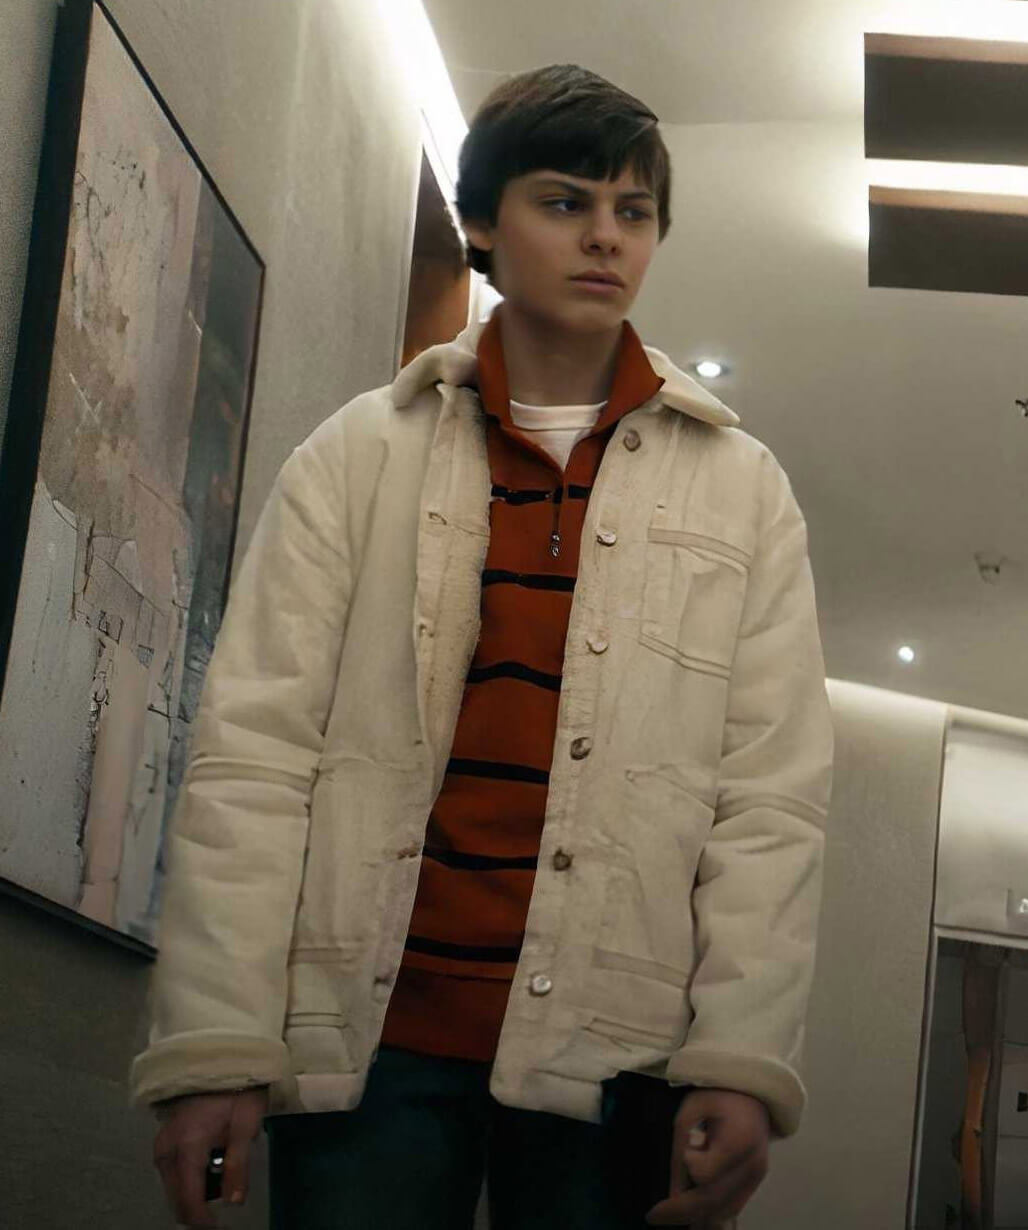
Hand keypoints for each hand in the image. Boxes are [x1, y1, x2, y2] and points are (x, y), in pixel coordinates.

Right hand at [152, 1086, 268, 1227]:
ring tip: (225, 1167)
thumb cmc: (237, 1088)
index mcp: (187, 1147)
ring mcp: (162, 1144)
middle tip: (229, 1192)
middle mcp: (167, 1150)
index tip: (219, 1229)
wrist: (218, 1056)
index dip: (202, 1221)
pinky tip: (212, 1159)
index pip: (188, 1199)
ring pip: (173, 1186)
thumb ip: (238, 1166)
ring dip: (197, 1190)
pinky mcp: (164, 1139)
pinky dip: (191, 1176)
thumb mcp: (246, 1124)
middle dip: (200, 1207)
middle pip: (177, 1197)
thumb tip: (233, 1203)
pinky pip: (173, 1171)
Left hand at [645, 1088, 769, 1226]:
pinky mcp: (756, 1181)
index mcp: (737, 1141)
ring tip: (669, 1217)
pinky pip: (733, 1206)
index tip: (683, 1154)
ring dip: (697, 1217)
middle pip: (714, 1200)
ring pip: (725, 1210)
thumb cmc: (718, 1093)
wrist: (752, 1090)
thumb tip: (672, 1193)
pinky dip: (712, 1212)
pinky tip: (693, 1217)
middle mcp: (752, 1165)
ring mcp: (757, 1176)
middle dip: (682, 1212)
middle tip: (653, 1216)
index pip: (706, 1173)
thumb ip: (680, 1147)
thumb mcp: (692, 1109)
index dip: (688, 1168)